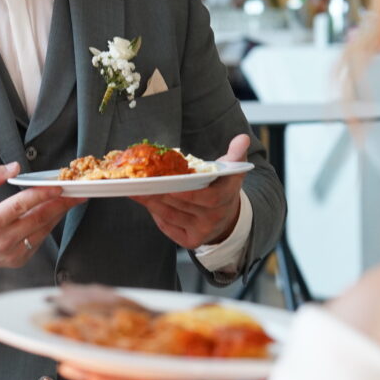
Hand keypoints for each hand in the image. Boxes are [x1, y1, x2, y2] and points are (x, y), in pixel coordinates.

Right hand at [0, 162, 85, 272]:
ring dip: (59, 213)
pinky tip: (56, 212)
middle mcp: (3, 240)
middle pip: (39, 219)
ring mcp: (12, 253)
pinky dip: (49, 224)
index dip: (42, 194)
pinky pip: (39, 239)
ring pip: (44, 230)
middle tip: (77, 191)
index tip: (58, 186)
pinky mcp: (19, 259)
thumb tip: (14, 168)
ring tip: (72, 199)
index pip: (21, 205)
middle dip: (61, 203)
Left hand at [130, 133, 249, 248]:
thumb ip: (236, 154)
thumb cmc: (223, 187)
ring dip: (152, 202)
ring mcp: (203, 231)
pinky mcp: (191, 241)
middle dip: (160, 193)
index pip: (208, 198)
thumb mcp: (232, 171)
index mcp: (227, 197)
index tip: (169, 184)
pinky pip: (169, 228)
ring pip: (171, 216)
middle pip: (183, 205)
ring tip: (136, 189)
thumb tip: (242, 138)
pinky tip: (145, 202)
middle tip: (142, 181)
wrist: (228, 218)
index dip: (188, 194)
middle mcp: (215, 217)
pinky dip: (156, 215)